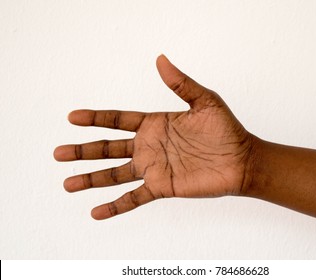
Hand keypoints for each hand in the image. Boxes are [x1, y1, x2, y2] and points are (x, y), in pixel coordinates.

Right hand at [54, 55, 255, 219]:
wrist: (241, 160)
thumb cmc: (226, 130)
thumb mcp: (204, 101)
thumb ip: (181, 84)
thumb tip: (161, 60)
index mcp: (155, 124)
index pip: (118, 120)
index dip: (95, 118)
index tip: (72, 117)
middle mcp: (149, 146)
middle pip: (108, 148)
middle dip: (83, 150)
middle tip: (58, 153)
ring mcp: (154, 168)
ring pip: (115, 174)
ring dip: (91, 179)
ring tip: (68, 183)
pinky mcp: (162, 187)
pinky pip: (134, 198)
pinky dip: (115, 206)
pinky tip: (96, 212)